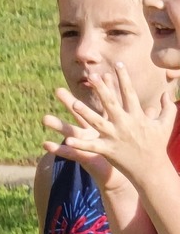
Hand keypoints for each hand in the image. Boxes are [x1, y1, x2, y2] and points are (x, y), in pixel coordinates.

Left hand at [42, 67, 175, 183]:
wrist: (152, 170)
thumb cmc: (157, 145)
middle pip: (111, 104)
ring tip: (74, 104)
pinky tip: (66, 141)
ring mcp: (115, 137)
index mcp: (137, 116)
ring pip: (98, 122)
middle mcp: (125, 124)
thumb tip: (166, 93)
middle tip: (93, 76)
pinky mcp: (107, 150)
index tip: (117, 64)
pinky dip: (80, 145)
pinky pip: (91, 147)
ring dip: (86, 113)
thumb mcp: (165, 124)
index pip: (129, 94)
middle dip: (102, 90)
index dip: (124, 78)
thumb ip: (167, 107)